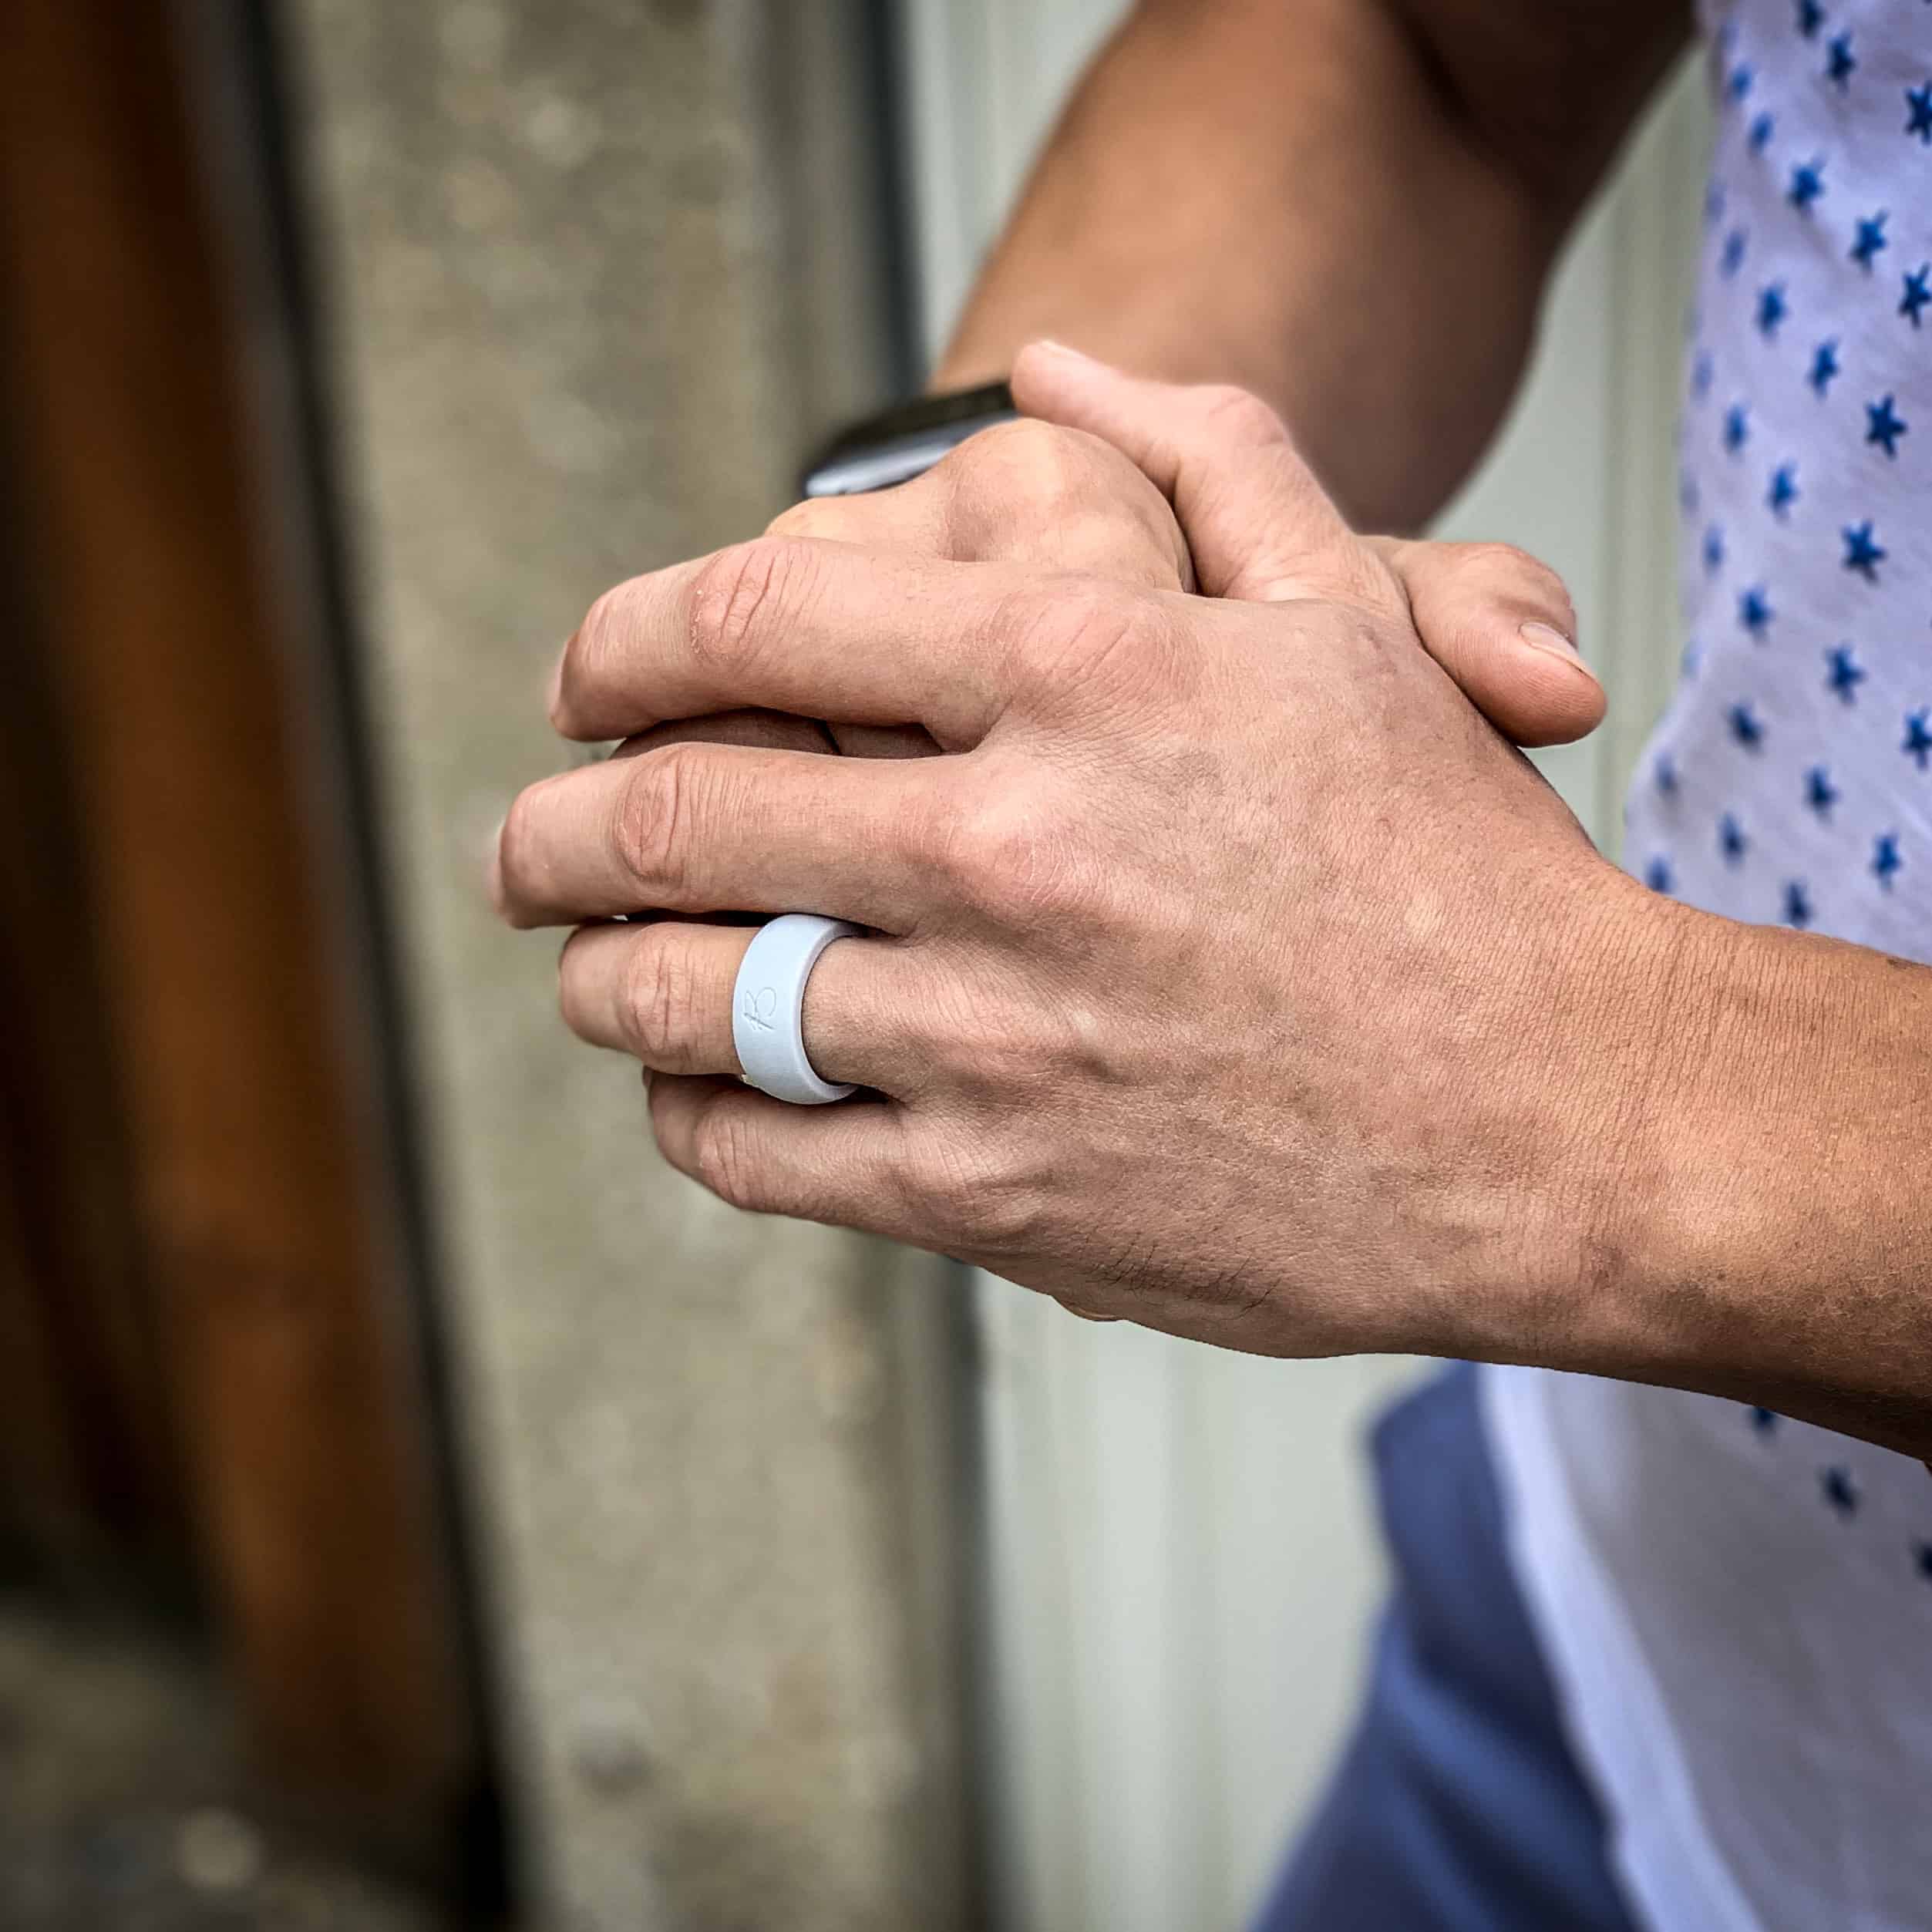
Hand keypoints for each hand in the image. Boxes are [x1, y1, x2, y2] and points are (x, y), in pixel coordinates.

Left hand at [493, 360, 1662, 1362]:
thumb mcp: (1352, 618)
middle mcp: (1015, 848)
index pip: (747, 626)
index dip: (618, 647)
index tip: (583, 680)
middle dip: (555, 830)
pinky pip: (762, 1154)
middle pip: (674, 817)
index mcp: (1083, 677)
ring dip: (601, 977)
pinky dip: (689, 1120)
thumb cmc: (1457, 867)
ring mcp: (996, 1035)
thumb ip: (1205, 456)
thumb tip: (1054, 358)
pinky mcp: (1001, 1195)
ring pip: (689, 1000)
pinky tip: (688, 1097)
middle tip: (527, 847)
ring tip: (588, 968)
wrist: (1565, 1119)